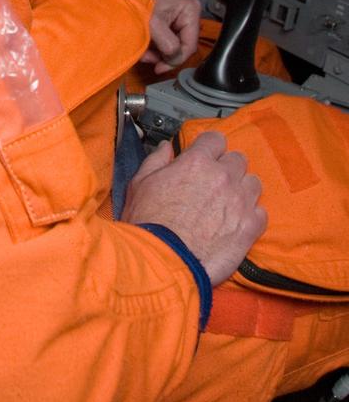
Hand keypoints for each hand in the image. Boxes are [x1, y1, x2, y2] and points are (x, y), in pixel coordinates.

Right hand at [121, 131, 266, 285]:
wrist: (162, 262)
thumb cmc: (148, 223)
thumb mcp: (140, 184)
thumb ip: (156, 160)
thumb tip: (167, 148)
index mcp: (196, 162)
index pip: (216, 139)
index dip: (209, 148)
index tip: (205, 157)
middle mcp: (222, 177)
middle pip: (238, 159)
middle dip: (227, 168)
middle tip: (215, 183)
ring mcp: (239, 202)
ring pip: (253, 183)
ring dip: (242, 190)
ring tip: (228, 204)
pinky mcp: (249, 228)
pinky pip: (261, 213)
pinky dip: (251, 216)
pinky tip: (237, 223)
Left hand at [140, 0, 200, 73]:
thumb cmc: (136, 0)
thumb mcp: (153, 24)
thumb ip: (168, 44)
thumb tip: (174, 58)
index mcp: (190, 10)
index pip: (190, 45)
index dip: (176, 60)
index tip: (160, 68)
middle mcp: (187, 14)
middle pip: (181, 46)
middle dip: (163, 56)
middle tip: (148, 59)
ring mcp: (176, 18)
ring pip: (171, 45)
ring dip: (156, 53)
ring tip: (142, 52)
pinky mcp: (165, 22)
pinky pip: (163, 40)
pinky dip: (153, 47)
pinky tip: (142, 47)